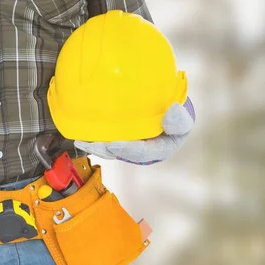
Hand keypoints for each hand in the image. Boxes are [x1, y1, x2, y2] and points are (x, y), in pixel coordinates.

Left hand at [74, 99, 195, 164]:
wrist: (170, 114)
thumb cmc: (177, 119)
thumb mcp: (184, 120)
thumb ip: (179, 120)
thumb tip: (172, 110)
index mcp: (158, 150)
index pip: (142, 152)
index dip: (127, 149)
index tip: (113, 144)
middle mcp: (141, 153)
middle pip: (121, 153)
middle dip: (105, 150)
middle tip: (91, 144)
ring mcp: (130, 148)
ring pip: (110, 150)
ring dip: (95, 147)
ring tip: (81, 141)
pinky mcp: (121, 141)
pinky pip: (106, 141)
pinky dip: (95, 139)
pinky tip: (82, 134)